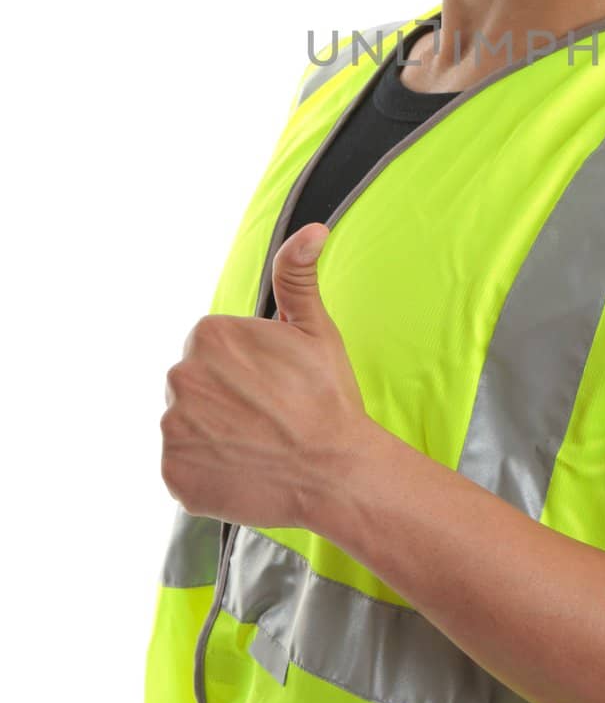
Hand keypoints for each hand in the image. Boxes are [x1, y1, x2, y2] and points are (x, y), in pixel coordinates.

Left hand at [160, 223, 369, 528]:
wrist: (334, 472)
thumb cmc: (328, 398)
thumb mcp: (316, 329)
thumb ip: (297, 275)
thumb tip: (312, 229)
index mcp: (208, 336)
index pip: (213, 349)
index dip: (246, 367)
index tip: (273, 384)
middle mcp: (179, 377)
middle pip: (196, 383)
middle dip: (224, 396)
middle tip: (267, 415)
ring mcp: (172, 429)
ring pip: (187, 423)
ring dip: (213, 432)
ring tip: (256, 443)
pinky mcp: (172, 474)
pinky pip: (182, 464)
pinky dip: (206, 468)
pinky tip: (243, 467)